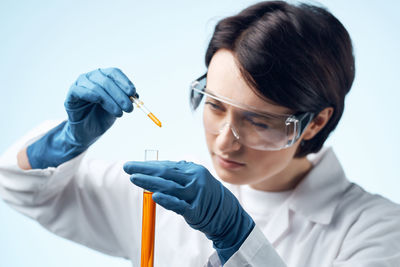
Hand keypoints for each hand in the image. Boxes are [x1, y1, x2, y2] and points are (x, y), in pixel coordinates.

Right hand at [27, 68, 135, 168]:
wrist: (88, 132)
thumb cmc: (102, 116)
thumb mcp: (118, 107)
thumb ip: (125, 99)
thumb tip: (135, 96)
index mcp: (103, 77)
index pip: (114, 73)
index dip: (124, 82)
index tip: (133, 93)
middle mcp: (91, 77)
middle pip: (106, 80)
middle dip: (120, 95)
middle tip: (129, 108)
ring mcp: (80, 85)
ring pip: (96, 87)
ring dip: (110, 101)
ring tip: (119, 113)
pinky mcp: (71, 95)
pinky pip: (79, 90)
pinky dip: (90, 94)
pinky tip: (99, 101)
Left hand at [123, 160, 254, 263]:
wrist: (227, 214)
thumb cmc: (206, 196)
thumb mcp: (194, 180)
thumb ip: (177, 175)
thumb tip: (156, 170)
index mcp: (193, 170)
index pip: (166, 165)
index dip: (147, 165)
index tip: (131, 165)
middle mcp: (195, 179)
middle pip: (165, 173)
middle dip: (144, 170)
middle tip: (127, 167)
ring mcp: (196, 194)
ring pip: (169, 187)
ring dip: (150, 182)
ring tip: (134, 179)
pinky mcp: (196, 210)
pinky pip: (179, 205)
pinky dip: (167, 200)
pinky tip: (154, 196)